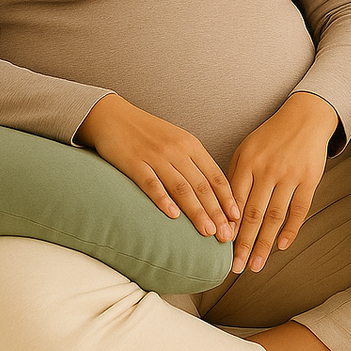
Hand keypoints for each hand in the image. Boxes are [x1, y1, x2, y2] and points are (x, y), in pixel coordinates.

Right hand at [76, 94, 239, 241]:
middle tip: (226, 235)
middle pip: (201, 185)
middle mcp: (177, 150)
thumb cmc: (148, 133)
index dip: (227, 198)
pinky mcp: (133, 162)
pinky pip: (150, 183)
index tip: (236, 218)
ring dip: (196, 211)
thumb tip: (212, 192)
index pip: (215, 175)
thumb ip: (193, 163)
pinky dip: (163, 199)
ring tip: (208, 231)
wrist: (114, 116)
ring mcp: (155, 156)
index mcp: (191, 145)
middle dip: (216, 212)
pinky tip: (173, 215)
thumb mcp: (177, 141)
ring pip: (181, 187)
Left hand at [227, 91, 338, 273]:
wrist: (304, 117)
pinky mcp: (310, 178)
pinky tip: (282, 246)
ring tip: (256, 265)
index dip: (228, 226)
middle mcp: (267, 169)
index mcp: (248, 162)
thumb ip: (235, 176)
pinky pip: (299, 209)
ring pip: (275, 216)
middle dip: (243, 243)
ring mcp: (289, 175)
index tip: (220, 249)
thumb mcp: (247, 149)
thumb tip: (223, 210)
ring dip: (265, 244)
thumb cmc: (270, 137)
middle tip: (235, 267)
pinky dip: (291, 229)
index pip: (234, 201)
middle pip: (253, 214)